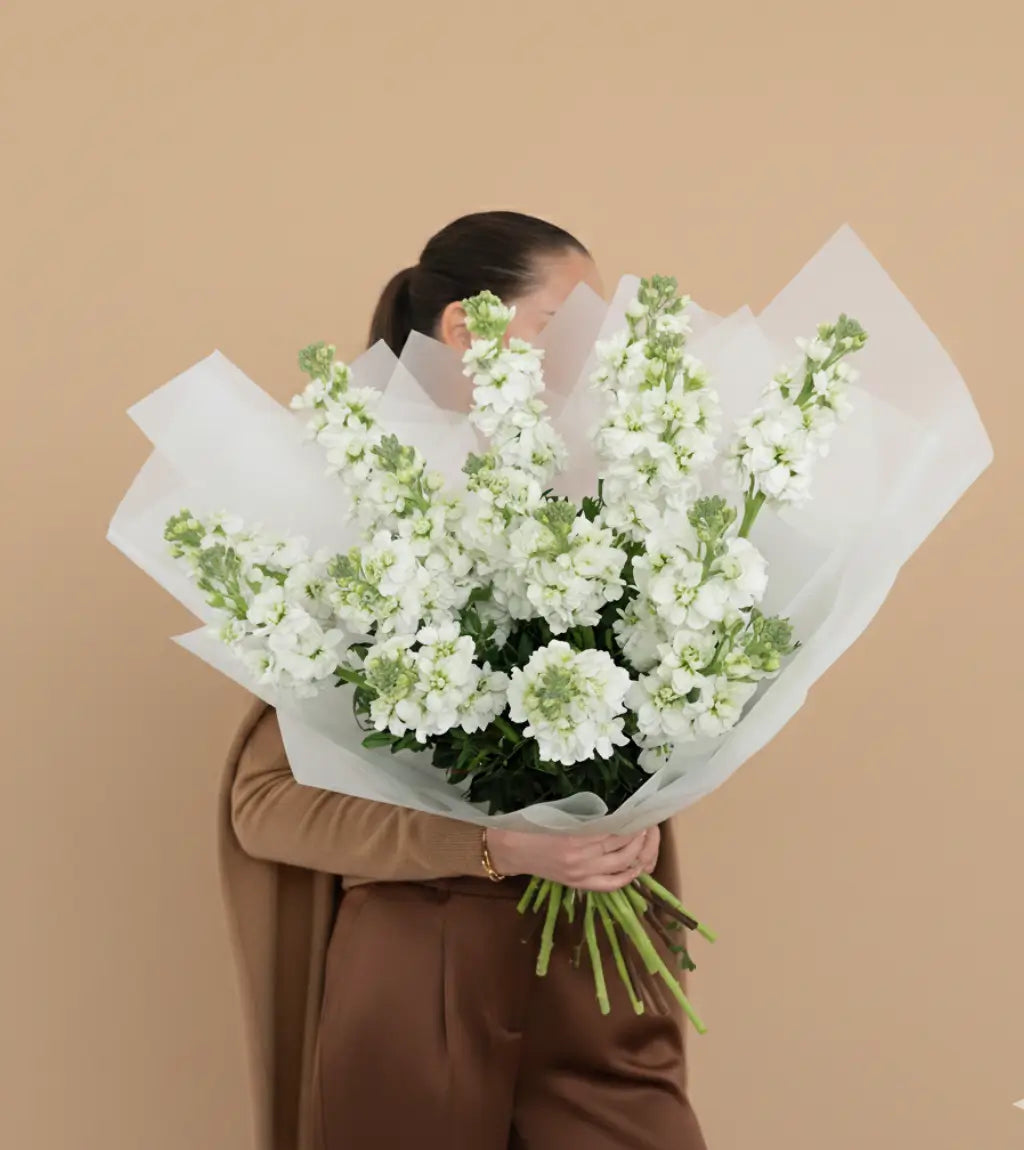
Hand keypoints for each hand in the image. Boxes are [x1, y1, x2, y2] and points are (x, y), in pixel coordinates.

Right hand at [486, 823, 660, 891]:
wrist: (511, 848)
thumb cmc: (532, 823)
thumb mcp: (559, 812)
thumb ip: (586, 814)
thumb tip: (615, 810)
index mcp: (575, 836)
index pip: (614, 831)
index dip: (631, 824)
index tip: (641, 814)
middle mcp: (581, 858)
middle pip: (622, 849)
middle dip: (640, 837)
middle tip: (647, 826)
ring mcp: (581, 874)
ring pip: (621, 866)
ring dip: (638, 854)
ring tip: (644, 841)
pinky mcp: (578, 884)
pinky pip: (610, 884)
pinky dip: (627, 877)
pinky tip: (636, 867)